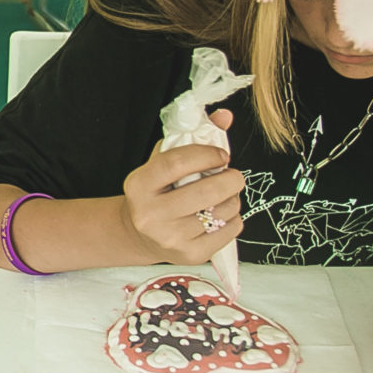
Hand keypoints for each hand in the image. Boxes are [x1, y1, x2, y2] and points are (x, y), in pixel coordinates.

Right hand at [118, 110, 246, 264]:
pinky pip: (229, 232)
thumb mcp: (163, 162)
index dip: (206, 154)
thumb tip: (224, 116)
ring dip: (232, 200)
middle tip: (233, 176)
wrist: (139, 234)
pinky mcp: (189, 255)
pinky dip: (234, 219)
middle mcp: (150, 214)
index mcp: (139, 185)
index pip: (177, 163)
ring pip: (221, 211)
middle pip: (206, 192)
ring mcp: (169, 238)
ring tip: (224, 197)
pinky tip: (222, 215)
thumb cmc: (156, 191)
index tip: (221, 155)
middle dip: (230, 179)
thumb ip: (193, 137)